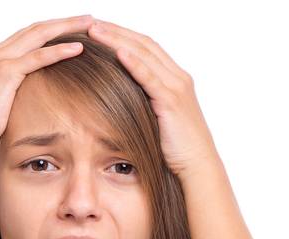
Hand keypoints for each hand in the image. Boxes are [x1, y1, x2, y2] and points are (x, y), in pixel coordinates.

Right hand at [0, 15, 96, 150]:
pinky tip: (78, 48)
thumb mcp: (0, 100)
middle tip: (88, 18)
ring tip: (90, 25)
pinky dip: (59, 50)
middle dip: (64, 22)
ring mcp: (0, 59)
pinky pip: (38, 57)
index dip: (52, 29)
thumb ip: (13, 90)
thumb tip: (30, 96)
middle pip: (37, 29)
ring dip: (67, 28)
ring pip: (40, 35)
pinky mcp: (6, 72)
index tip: (74, 27)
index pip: (29, 35)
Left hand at [85, 19, 217, 178]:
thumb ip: (145, 105)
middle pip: (143, 44)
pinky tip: (119, 53)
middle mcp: (178, 78)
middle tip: (90, 22)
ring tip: (95, 31)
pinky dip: (135, 63)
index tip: (99, 29)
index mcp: (175, 79)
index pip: (146, 47)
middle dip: (116, 31)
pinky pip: (150, 78)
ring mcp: (177, 88)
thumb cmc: (177, 150)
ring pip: (144, 55)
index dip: (122, 35)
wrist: (198, 167)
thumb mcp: (158, 121)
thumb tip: (121, 102)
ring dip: (118, 40)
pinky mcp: (172, 102)